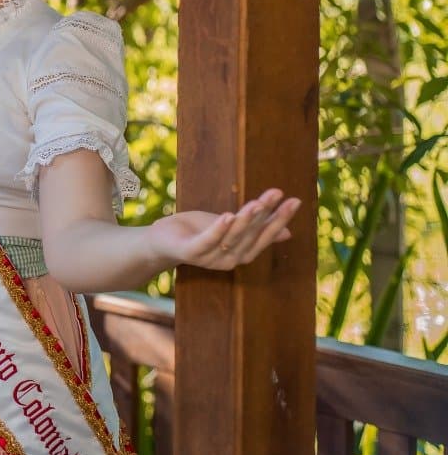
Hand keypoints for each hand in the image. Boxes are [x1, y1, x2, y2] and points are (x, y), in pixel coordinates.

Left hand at [148, 188, 299, 269]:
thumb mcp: (229, 227)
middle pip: (251, 235)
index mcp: (240, 253)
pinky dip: (218, 230)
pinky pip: (207, 242)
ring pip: (232, 238)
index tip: (294, 200)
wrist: (160, 240)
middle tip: (280, 194)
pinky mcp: (190, 253)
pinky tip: (228, 215)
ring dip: (246, 220)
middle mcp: (229, 259)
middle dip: (268, 215)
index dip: (280, 219)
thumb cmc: (196, 232)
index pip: (265, 235)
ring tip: (257, 203)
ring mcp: (210, 258)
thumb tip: (288, 233)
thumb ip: (255, 229)